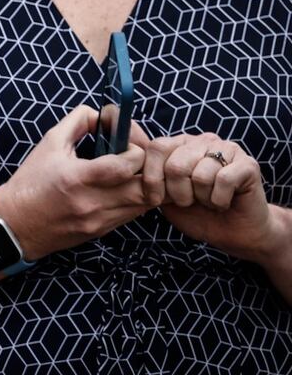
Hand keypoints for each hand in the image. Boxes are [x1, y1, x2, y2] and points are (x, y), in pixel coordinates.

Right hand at [0, 106, 149, 259]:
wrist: (15, 224)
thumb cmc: (30, 182)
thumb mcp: (49, 144)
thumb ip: (78, 122)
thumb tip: (104, 114)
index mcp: (77, 178)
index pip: (125, 166)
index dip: (136, 150)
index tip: (127, 144)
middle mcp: (92, 202)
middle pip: (146, 189)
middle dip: (150, 168)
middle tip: (138, 158)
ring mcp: (100, 220)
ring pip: (146, 204)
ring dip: (147, 185)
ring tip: (134, 172)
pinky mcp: (103, 231)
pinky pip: (134, 215)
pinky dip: (137, 199)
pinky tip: (124, 188)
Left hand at [145, 132, 276, 262]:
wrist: (234, 233)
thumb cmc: (196, 214)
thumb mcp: (162, 196)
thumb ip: (146, 178)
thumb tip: (125, 160)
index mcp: (179, 144)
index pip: (156, 148)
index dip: (152, 179)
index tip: (155, 200)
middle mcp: (202, 141)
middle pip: (176, 165)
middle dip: (178, 193)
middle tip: (189, 202)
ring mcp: (227, 149)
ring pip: (200, 175)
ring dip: (201, 198)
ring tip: (208, 201)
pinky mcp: (248, 164)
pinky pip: (224, 180)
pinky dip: (219, 200)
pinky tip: (223, 202)